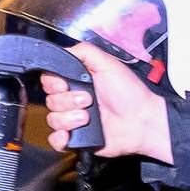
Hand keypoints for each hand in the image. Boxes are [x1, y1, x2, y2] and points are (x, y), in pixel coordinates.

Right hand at [39, 44, 169, 161]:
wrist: (141, 121)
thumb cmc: (129, 93)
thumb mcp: (108, 63)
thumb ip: (84, 51)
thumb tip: (62, 50)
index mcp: (76, 82)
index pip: (48, 80)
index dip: (53, 84)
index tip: (65, 85)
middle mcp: (72, 100)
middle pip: (49, 100)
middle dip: (67, 101)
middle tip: (89, 100)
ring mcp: (72, 120)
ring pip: (52, 120)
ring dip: (69, 119)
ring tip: (88, 118)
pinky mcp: (75, 138)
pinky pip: (55, 140)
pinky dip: (60, 138)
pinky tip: (72, 134)